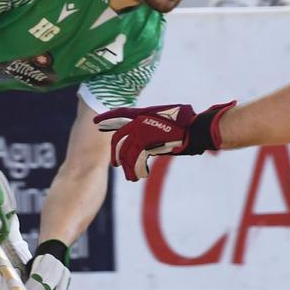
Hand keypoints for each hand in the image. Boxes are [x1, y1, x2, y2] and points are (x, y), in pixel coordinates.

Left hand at [92, 100, 235, 180]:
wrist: (193, 129)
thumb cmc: (184, 123)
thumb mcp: (164, 119)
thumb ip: (151, 125)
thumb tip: (145, 136)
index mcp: (142, 113)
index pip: (119, 114)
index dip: (107, 118)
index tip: (96, 123)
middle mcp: (139, 122)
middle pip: (118, 139)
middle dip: (115, 152)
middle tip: (116, 163)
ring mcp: (142, 133)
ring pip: (126, 152)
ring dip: (127, 166)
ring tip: (130, 176)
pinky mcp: (148, 144)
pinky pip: (136, 160)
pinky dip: (136, 169)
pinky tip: (138, 176)